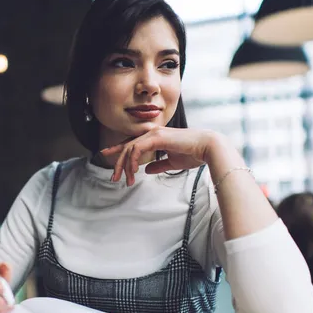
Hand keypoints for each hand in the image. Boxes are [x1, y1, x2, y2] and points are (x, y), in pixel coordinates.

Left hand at [101, 127, 217, 186]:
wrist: (207, 148)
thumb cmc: (193, 153)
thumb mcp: (172, 162)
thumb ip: (159, 165)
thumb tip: (148, 170)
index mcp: (154, 137)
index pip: (131, 143)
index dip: (117, 149)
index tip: (105, 154)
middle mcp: (151, 133)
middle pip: (127, 146)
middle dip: (118, 163)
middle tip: (114, 178)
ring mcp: (153, 133)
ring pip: (129, 148)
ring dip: (125, 166)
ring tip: (124, 180)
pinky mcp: (156, 137)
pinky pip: (137, 149)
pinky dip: (133, 161)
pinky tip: (133, 171)